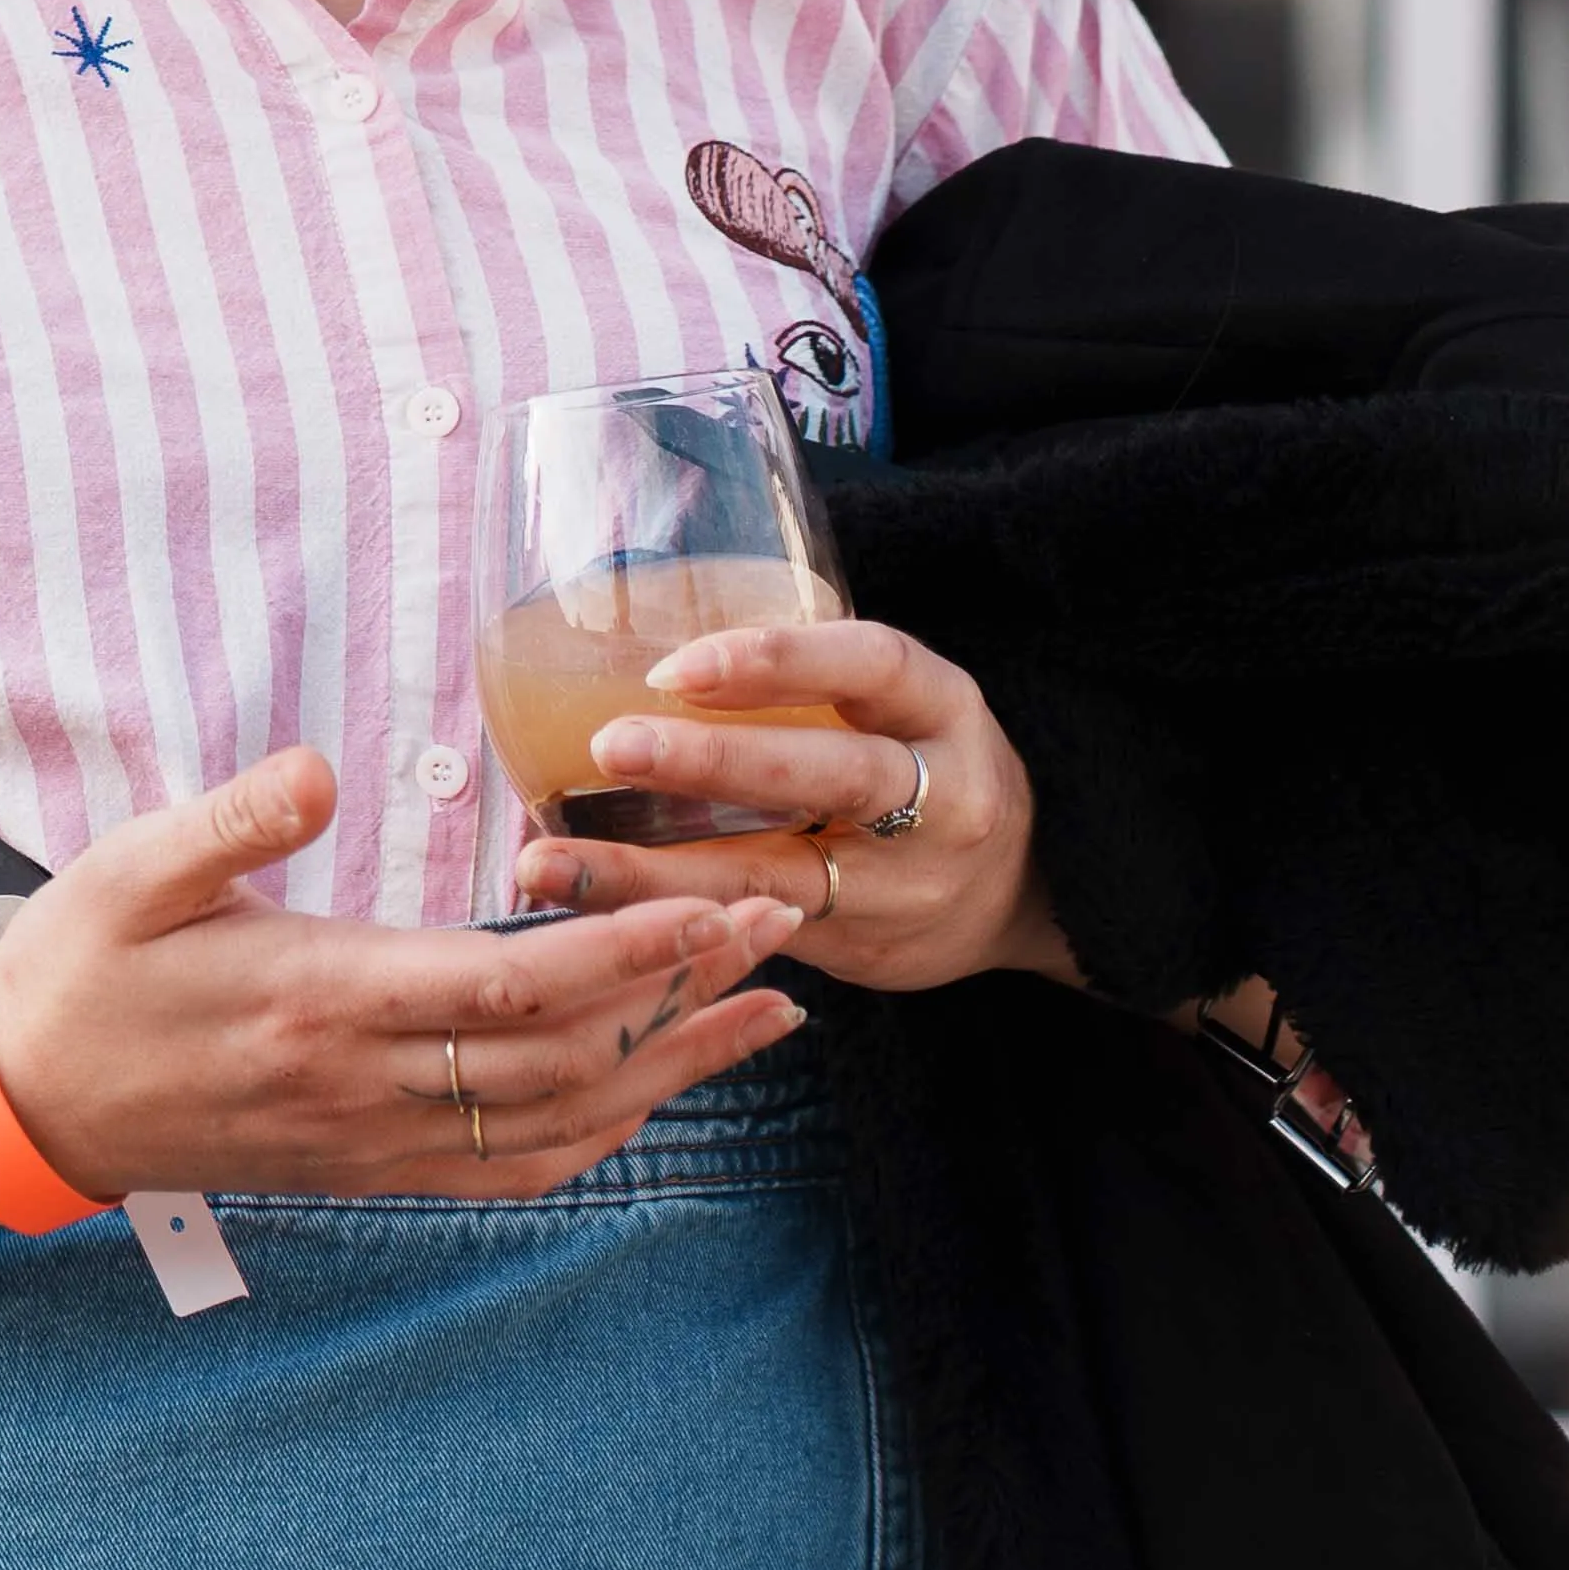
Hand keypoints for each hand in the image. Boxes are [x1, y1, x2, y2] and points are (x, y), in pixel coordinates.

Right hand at [0, 746, 798, 1244]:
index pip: (509, 985)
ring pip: (561, 1121)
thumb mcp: (126, 870)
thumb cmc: (79, 970)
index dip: (626, 952)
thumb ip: (228, 821)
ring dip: (675, 1070)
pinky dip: (604, 1134)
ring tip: (766, 1015)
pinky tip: (656, 1094)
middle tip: (780, 930)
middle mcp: (366, 1081)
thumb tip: (314, 768)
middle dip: (686, 995)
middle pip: (567, 1055)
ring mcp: (375, 1137)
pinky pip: (514, 1168)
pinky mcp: (371, 1165)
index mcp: (320, 995)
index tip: (713, 909)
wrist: (31, 1103)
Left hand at [514, 612, 1074, 993]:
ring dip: (651, 876)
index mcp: (942, 708)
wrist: (1025, 892)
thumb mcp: (892, 703)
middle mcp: (942, 798)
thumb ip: (799, 678)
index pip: (873, 665)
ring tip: (544, 862)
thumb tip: (616, 617)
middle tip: (607, 744)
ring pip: (775, 878)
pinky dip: (669, 927)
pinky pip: (758, 936)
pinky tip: (586, 919)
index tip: (675, 665)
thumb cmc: (916, 762)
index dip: (777, 662)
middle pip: (828, 777)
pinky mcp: (866, 952)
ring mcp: (908, 887)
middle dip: (712, 763)